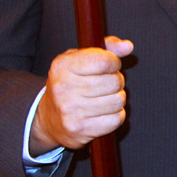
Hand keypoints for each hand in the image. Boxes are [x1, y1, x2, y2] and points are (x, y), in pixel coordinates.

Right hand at [30, 36, 133, 154]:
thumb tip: (128, 46)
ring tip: (104, 98)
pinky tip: (103, 113)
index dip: (114, 63)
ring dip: (117, 99)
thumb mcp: (80, 58)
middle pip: (114, 82)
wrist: (48, 119)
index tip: (110, 66)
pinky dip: (115, 116)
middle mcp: (63, 88)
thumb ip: (106, 48)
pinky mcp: (80, 130)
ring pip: (118, 101)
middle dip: (116, 82)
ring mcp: (71, 111)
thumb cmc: (69, 83)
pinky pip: (116, 120)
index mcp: (63, 66)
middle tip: (105, 85)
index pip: (105, 61)